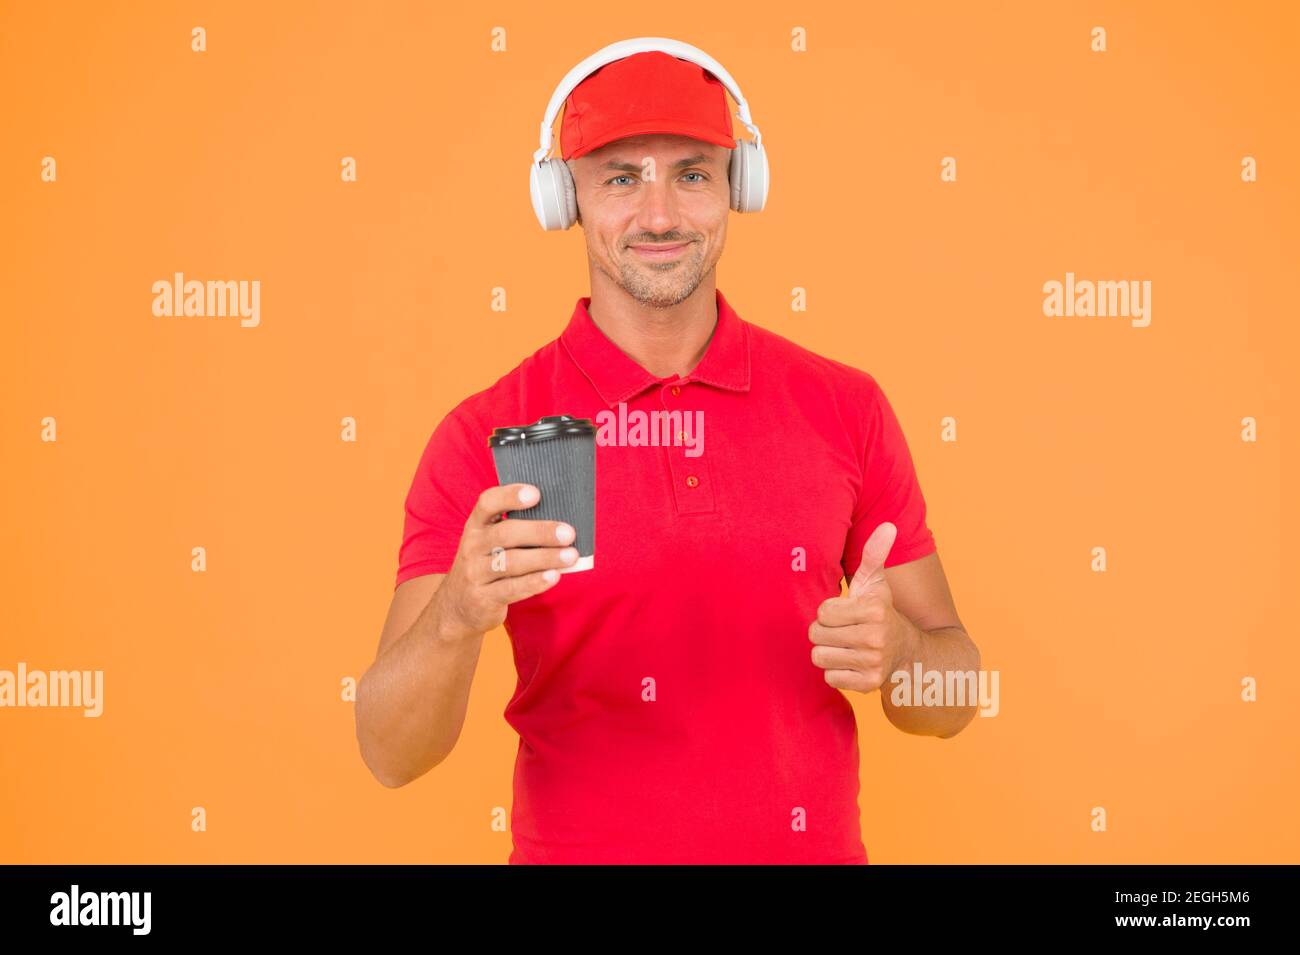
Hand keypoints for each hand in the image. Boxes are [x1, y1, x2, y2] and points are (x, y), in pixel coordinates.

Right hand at [435, 483, 578, 638]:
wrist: (457, 607)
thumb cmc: (486, 565)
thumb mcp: (489, 542)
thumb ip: (516, 529)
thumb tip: (561, 521)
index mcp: (476, 525)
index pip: (488, 502)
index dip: (510, 495)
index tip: (536, 493)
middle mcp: (472, 545)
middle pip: (506, 533)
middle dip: (540, 531)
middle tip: (568, 533)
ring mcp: (475, 572)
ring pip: (511, 562)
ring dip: (544, 557)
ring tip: (570, 556)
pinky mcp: (483, 597)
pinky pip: (512, 588)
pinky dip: (535, 582)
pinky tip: (554, 576)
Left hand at [808, 522, 917, 693]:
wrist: (906, 653)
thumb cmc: (881, 612)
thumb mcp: (876, 583)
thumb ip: (875, 554)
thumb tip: (888, 526)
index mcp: (875, 610)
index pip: (822, 613)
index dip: (829, 612)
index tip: (847, 613)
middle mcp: (875, 638)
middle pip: (816, 635)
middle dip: (826, 632)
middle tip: (845, 631)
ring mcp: (873, 664)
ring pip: (819, 657)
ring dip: (829, 652)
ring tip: (847, 646)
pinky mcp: (867, 685)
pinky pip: (829, 677)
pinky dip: (836, 672)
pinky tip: (852, 663)